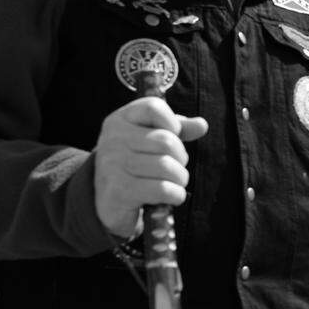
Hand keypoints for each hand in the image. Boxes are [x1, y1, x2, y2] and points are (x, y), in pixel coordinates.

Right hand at [94, 97, 208, 237]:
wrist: (106, 201)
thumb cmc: (135, 165)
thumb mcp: (151, 140)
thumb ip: (177, 129)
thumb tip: (201, 124)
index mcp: (119, 120)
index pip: (154, 107)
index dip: (173, 123)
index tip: (172, 137)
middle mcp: (112, 139)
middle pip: (167, 141)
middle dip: (180, 158)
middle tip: (174, 166)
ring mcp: (112, 165)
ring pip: (166, 166)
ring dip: (180, 179)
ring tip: (173, 182)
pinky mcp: (119, 191)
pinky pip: (163, 189)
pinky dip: (176, 195)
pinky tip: (172, 196)